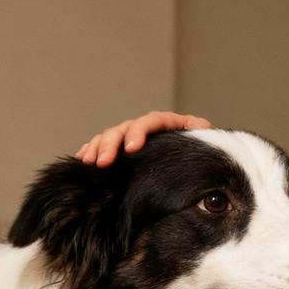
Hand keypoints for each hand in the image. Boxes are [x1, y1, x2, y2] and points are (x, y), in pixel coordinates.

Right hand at [75, 111, 212, 166]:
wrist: (199, 167)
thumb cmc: (203, 157)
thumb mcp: (204, 145)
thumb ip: (200, 135)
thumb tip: (203, 126)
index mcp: (168, 124)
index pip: (150, 122)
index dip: (138, 132)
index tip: (131, 149)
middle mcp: (148, 129)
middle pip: (124, 129)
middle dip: (110, 144)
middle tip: (103, 162)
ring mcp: (133, 138)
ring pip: (110, 137)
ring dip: (97, 147)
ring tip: (88, 161)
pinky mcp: (123, 150)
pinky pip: (103, 146)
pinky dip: (92, 151)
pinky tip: (83, 159)